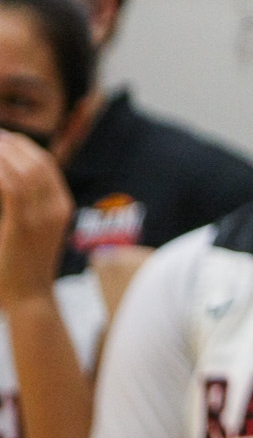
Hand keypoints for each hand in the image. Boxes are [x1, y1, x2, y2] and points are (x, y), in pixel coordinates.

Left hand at [0, 133, 73, 310]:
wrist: (29, 298)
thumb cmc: (22, 268)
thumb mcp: (32, 232)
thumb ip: (25, 209)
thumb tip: (8, 184)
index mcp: (61, 206)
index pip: (46, 165)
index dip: (24, 147)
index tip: (4, 139)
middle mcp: (57, 207)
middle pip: (38, 162)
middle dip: (13, 145)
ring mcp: (43, 217)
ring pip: (27, 171)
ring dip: (5, 155)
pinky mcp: (25, 226)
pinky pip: (13, 189)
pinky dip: (2, 173)